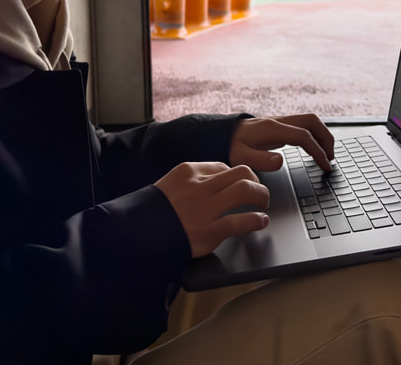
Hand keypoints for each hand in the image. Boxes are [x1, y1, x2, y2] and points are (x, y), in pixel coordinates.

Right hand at [155, 162, 269, 257]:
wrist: (137, 233)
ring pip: (245, 190)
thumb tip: (217, 181)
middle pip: (241, 173)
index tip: (242, 184)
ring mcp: (206, 208)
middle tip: (259, 192)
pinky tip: (260, 221)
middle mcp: (200, 186)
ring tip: (263, 204)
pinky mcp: (210, 231)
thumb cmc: (153, 212)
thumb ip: (192, 182)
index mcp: (189, 172)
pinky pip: (240, 221)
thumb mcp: (170, 186)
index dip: (237, 176)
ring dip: (261, 196)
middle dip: (256, 181)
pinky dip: (255, 220)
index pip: (223, 166)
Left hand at [229, 114, 335, 171]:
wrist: (222, 134)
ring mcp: (280, 121)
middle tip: (331, 158)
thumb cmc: (231, 146)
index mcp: (272, 129)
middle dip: (326, 138)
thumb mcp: (240, 157)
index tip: (324, 165)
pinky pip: (303, 126)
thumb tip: (280, 161)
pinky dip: (314, 136)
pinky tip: (314, 150)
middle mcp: (279, 121)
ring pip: (310, 121)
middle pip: (312, 121)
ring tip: (327, 155)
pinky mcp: (280, 126)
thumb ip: (260, 160)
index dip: (317, 150)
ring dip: (322, 136)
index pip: (304, 136)